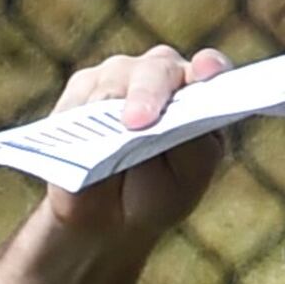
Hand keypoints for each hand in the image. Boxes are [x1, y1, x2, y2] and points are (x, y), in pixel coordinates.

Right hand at [41, 46, 234, 242]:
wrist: (104, 215)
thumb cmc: (154, 195)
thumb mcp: (183, 182)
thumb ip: (190, 148)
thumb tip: (162, 122)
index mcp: (198, 96)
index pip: (209, 70)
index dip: (209, 68)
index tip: (207, 73)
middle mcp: (163, 76)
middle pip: (158, 70)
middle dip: (147, 94)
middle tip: (136, 122)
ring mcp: (122, 76)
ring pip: (114, 78)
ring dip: (107, 107)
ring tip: (98, 140)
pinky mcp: (83, 87)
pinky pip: (78, 94)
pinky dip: (76, 116)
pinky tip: (74, 138)